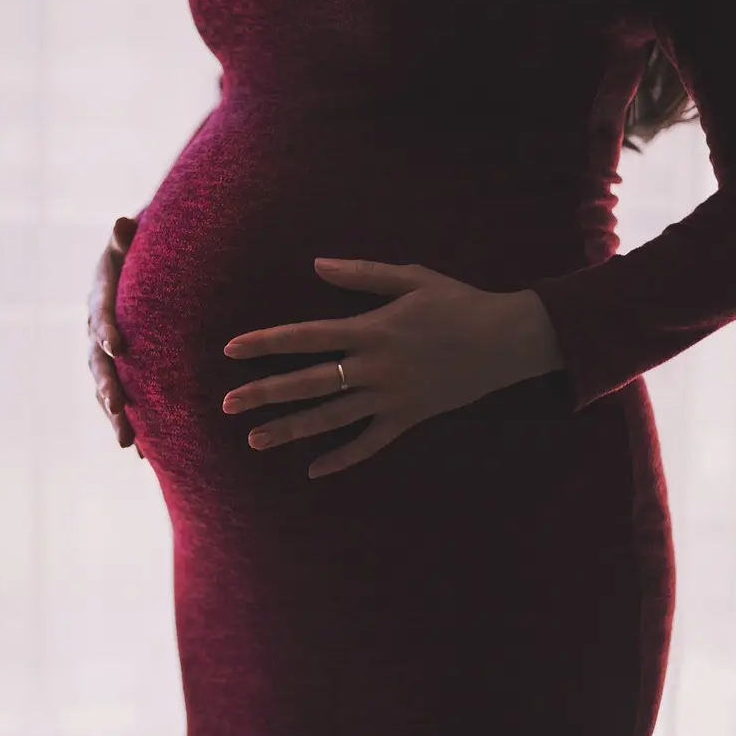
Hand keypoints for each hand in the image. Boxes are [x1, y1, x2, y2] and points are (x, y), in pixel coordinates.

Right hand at [86, 216, 145, 458]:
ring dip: (116, 416)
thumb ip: (127, 237)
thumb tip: (122, 222)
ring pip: (106, 389)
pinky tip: (144, 455)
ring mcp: (105, 356)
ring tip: (128, 443)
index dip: (106, 330)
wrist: (141, 269)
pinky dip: (131, 424)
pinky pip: (122, 402)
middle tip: (118, 407)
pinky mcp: (119, 373)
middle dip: (108, 386)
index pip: (100, 315)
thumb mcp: (133, 241)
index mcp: (100, 299)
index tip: (117, 346)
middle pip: (98, 363)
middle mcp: (96, 332)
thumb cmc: (141, 251)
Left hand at [221, 258, 561, 478]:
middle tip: (227, 404)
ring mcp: (391, 397)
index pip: (304, 337)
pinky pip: (370, 444)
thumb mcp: (410, 277)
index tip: (231, 350)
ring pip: (331, 418)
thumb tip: (315, 265)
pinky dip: (343, 458)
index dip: (265, 342)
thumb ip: (360, 274)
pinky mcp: (409, 418)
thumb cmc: (458, 302)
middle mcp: (374, 367)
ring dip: (291, 429)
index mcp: (370, 329)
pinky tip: (314, 470)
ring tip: (255, 439)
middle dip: (265, 393)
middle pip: (308, 383)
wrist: (507, 340)